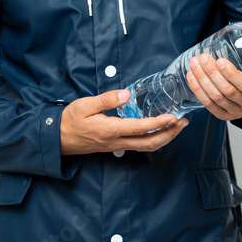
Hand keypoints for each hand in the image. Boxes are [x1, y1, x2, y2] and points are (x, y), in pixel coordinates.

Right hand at [60, 89, 188, 154]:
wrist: (58, 139)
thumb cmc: (70, 120)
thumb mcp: (84, 105)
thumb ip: (106, 100)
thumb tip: (125, 94)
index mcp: (110, 130)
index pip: (140, 128)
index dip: (159, 123)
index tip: (173, 117)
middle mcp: (117, 141)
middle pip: (149, 143)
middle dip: (169, 134)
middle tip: (183, 123)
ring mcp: (118, 146)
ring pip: (147, 147)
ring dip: (165, 138)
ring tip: (178, 127)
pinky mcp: (117, 146)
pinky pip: (140, 146)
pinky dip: (155, 140)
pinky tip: (161, 131)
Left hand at [186, 45, 241, 120]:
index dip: (232, 74)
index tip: (220, 61)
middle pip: (228, 91)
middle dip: (212, 73)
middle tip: (203, 58)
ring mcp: (236, 112)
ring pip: (216, 97)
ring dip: (202, 80)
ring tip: (194, 64)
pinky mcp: (224, 116)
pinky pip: (208, 105)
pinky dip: (198, 90)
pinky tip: (191, 77)